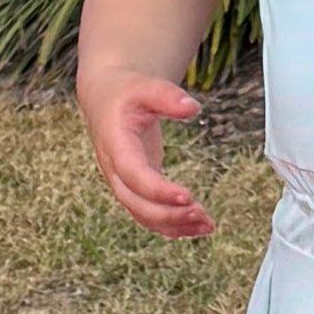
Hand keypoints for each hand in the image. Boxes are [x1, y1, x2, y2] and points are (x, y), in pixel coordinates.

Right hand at [83, 70, 214, 239]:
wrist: (106, 100)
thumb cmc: (126, 92)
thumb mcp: (144, 87)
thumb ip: (166, 96)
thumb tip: (193, 108)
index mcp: (115, 146)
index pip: (133, 175)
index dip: (158, 190)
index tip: (187, 196)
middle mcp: (115, 170)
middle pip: (136, 203)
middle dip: (168, 214)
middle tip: (201, 214)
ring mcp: (124, 183)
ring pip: (144, 215)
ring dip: (175, 224)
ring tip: (208, 226)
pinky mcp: (137, 188)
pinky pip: (150, 214)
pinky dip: (173, 224)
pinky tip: (198, 227)